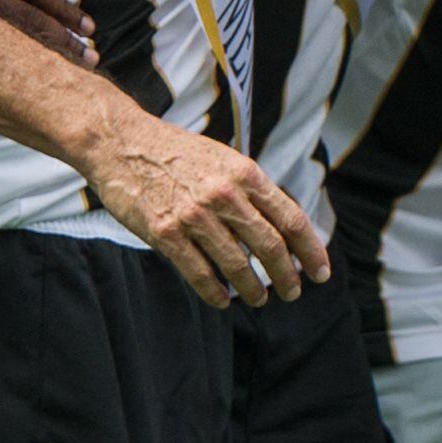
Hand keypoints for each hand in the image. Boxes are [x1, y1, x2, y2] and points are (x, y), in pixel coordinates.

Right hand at [85, 113, 328, 306]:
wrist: (121, 142)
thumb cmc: (175, 151)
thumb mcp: (224, 158)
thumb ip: (251, 188)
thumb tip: (280, 223)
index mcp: (245, 174)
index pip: (291, 219)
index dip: (311, 250)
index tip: (320, 271)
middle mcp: (225, 195)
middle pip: (270, 247)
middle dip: (287, 276)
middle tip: (293, 293)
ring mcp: (194, 215)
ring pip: (237, 266)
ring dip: (253, 289)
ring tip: (259, 299)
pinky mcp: (165, 233)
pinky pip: (199, 273)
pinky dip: (216, 293)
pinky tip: (223, 300)